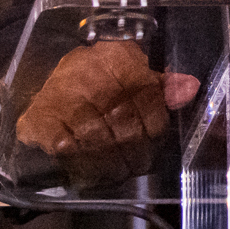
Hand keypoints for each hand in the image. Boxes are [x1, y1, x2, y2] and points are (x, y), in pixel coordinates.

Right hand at [15, 40, 200, 187]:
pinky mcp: (40, 120)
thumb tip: (189, 88)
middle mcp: (89, 72)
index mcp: (116, 56)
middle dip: (136, 152)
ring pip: (102, 142)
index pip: (150, 97)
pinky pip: (70, 150)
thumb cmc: (92, 87)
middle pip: (127, 125)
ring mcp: (62, 96)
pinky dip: (84, 165)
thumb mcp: (128, 78)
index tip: (154, 142)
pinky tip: (92, 171)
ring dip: (113, 164)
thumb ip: (160, 86)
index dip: (155, 127)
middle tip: (137, 164)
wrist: (40, 96)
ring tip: (118, 172)